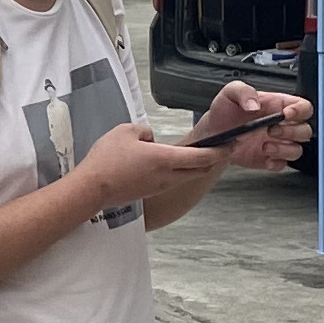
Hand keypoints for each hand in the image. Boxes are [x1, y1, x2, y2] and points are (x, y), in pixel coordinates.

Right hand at [74, 121, 223, 213]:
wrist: (92, 188)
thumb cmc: (108, 159)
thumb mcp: (126, 131)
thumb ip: (146, 131)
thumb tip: (152, 139)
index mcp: (166, 158)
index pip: (203, 156)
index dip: (220, 150)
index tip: (231, 143)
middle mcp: (168, 175)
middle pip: (201, 169)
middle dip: (214, 159)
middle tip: (221, 148)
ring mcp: (160, 185)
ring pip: (188, 175)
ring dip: (197, 166)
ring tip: (198, 154)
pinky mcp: (151, 191)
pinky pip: (173, 180)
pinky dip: (180, 171)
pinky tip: (171, 163)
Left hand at [195, 81, 313, 169]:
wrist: (213, 133)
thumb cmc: (225, 111)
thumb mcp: (230, 92)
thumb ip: (243, 91)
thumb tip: (255, 104)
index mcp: (278, 105)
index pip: (303, 107)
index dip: (300, 110)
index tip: (287, 114)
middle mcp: (282, 125)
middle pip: (305, 130)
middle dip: (291, 131)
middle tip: (271, 130)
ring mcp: (277, 143)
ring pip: (297, 149)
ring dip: (284, 149)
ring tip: (265, 146)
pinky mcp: (270, 158)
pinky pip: (283, 165)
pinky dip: (276, 163)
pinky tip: (264, 158)